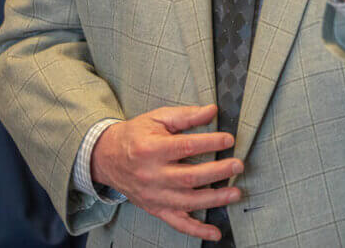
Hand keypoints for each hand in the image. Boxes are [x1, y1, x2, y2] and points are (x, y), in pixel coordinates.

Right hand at [90, 104, 242, 241]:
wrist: (107, 157)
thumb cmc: (135, 136)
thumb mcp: (157, 119)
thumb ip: (185, 116)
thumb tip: (212, 111)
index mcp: (152, 149)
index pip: (186, 147)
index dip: (210, 143)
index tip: (229, 139)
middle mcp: (152, 175)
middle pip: (190, 177)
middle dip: (218, 172)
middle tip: (237, 165)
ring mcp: (154, 196)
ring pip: (188, 202)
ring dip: (215, 199)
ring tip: (235, 193)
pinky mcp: (156, 209)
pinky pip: (178, 223)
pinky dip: (197, 231)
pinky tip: (215, 233)